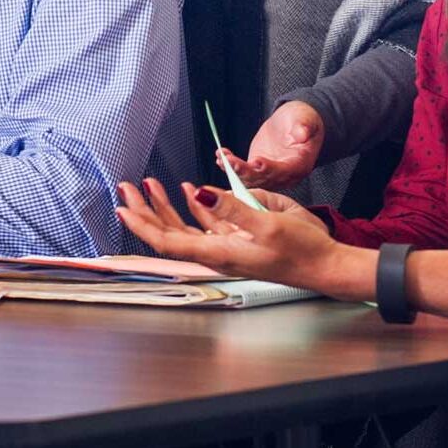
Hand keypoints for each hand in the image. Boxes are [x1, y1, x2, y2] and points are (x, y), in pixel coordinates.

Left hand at [117, 178, 373, 299]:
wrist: (324, 264)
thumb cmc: (301, 249)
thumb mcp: (268, 223)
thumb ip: (232, 208)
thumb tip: (199, 193)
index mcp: (219, 253)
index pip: (169, 241)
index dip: (143, 225)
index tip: (124, 208)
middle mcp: (216, 252)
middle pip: (170, 233)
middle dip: (147, 210)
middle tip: (128, 186)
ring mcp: (226, 246)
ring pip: (185, 227)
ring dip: (166, 206)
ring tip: (150, 184)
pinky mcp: (238, 239)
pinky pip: (208, 223)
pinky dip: (194, 206)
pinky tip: (188, 189)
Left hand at [221, 102, 324, 189]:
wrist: (295, 121)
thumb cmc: (303, 119)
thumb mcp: (306, 119)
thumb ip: (304, 127)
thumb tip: (302, 134)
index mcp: (300, 165)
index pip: (284, 171)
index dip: (269, 168)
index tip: (256, 162)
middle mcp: (285, 175)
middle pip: (264, 179)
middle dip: (245, 172)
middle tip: (230, 162)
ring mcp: (270, 174)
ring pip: (251, 179)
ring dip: (234, 171)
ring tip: (222, 159)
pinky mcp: (258, 170)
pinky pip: (244, 173)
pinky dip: (231, 167)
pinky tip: (221, 158)